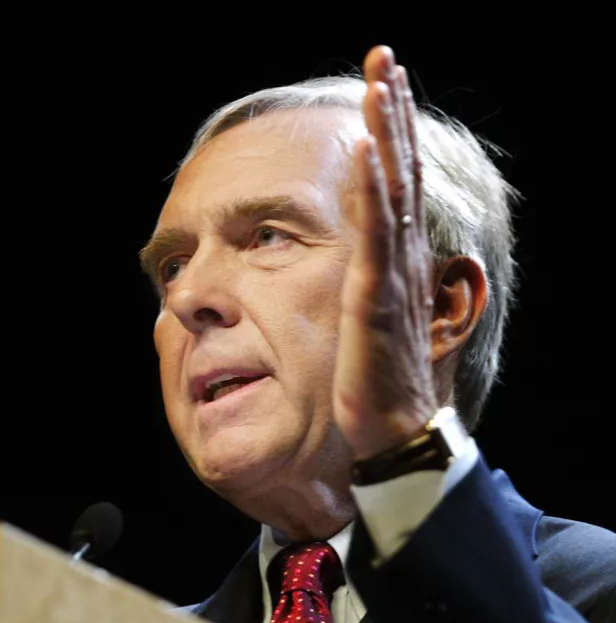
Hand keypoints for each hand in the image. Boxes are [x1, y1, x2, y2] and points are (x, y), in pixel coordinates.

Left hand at [333, 46, 437, 459]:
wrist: (391, 429)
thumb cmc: (376, 377)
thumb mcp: (369, 314)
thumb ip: (366, 277)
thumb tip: (358, 255)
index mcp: (396, 258)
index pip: (396, 179)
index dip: (392, 130)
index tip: (383, 82)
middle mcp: (402, 255)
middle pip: (400, 167)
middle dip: (392, 109)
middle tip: (385, 56)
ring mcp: (391, 273)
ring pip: (391, 187)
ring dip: (386, 130)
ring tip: (381, 79)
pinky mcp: (375, 296)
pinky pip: (375, 233)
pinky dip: (371, 187)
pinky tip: (364, 147)